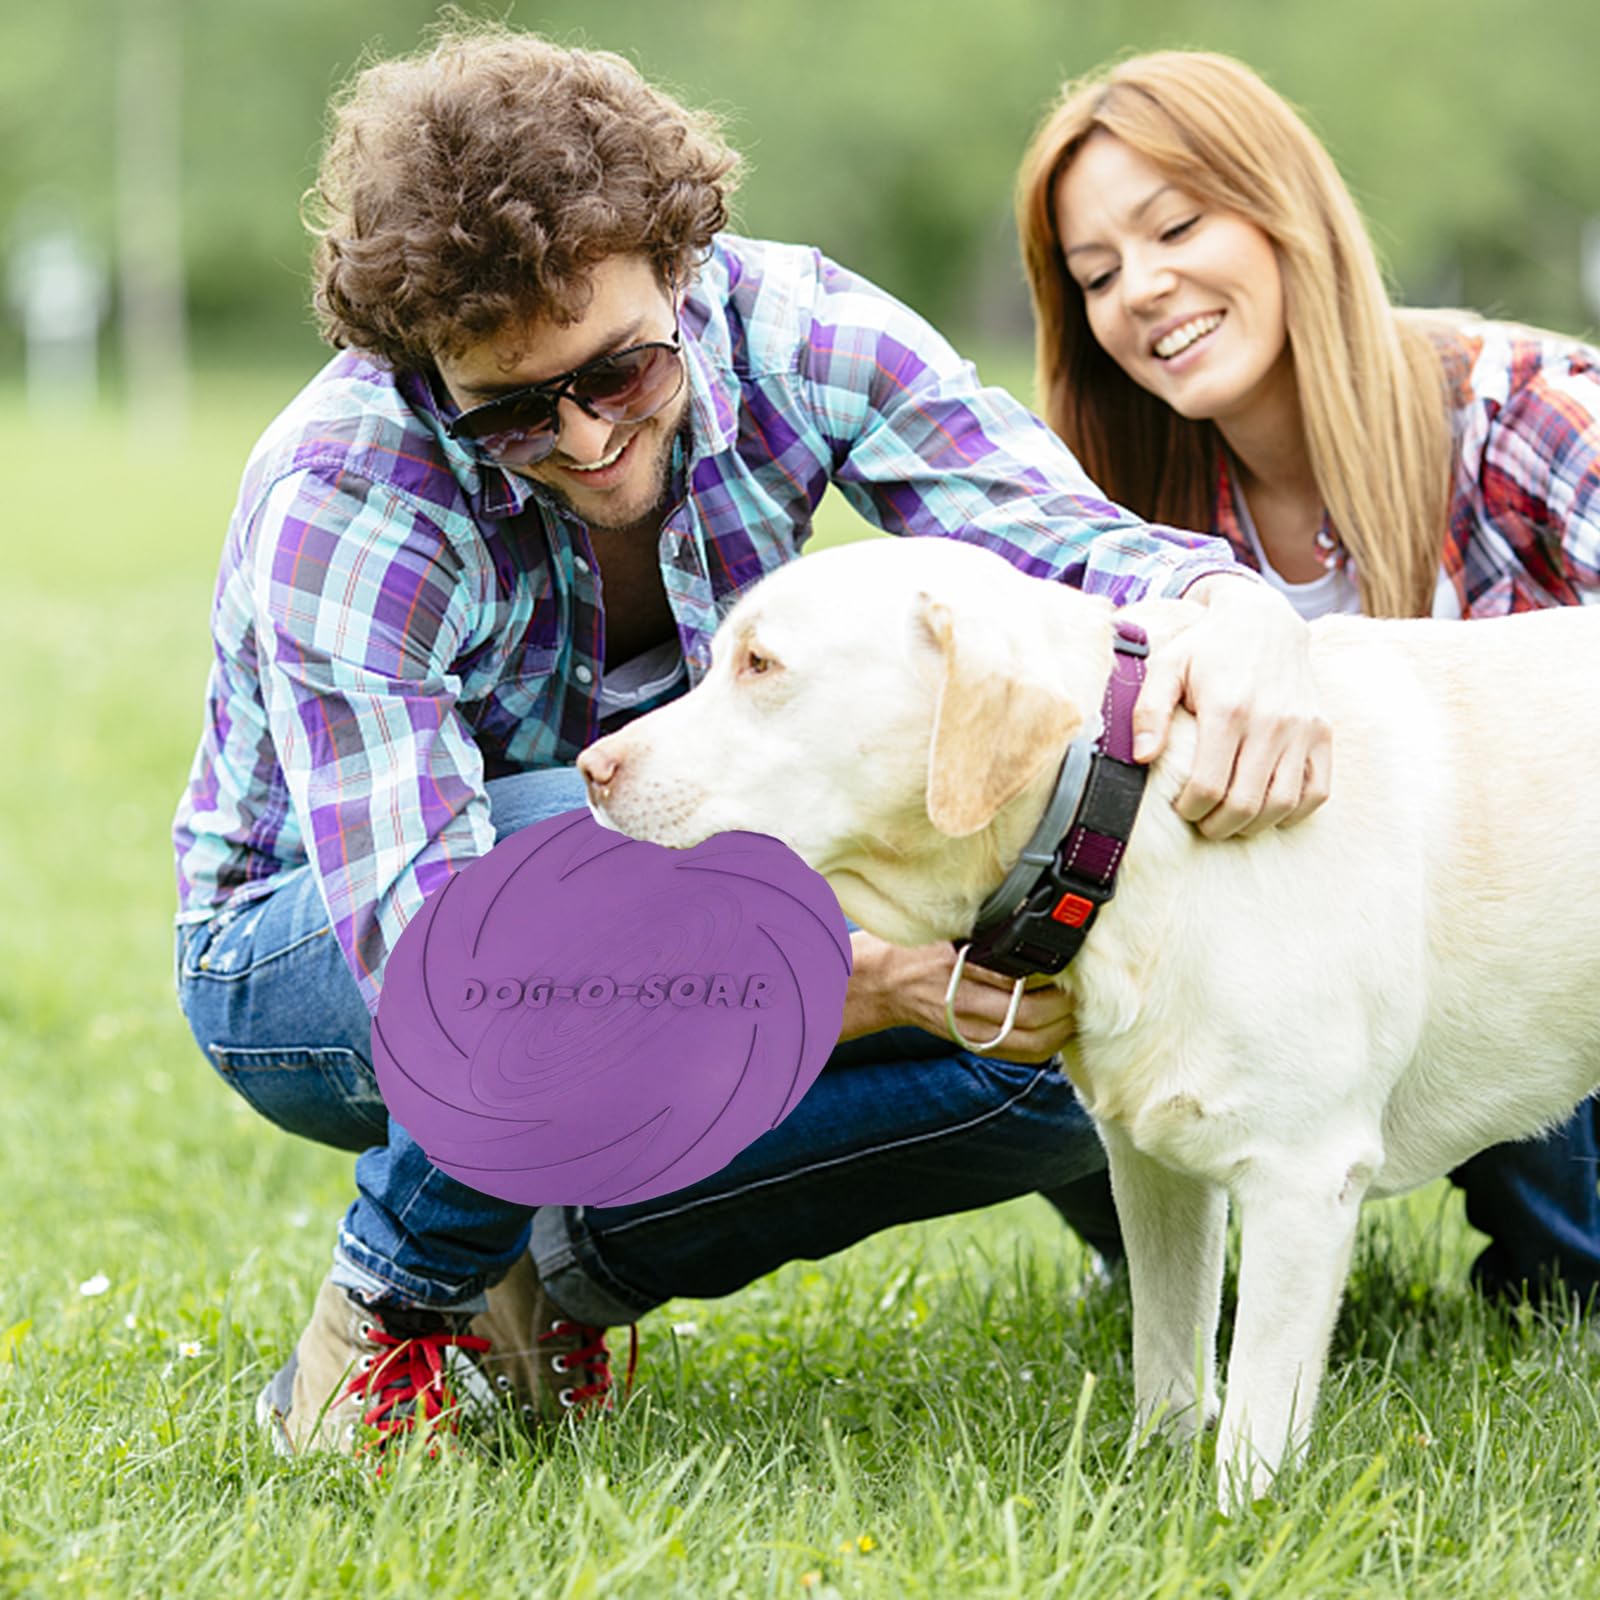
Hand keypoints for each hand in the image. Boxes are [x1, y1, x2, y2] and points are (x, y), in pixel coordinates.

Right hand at [839, 932, 1075, 1061]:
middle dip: (1064, 1007)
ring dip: (1060, 1029)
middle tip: (1082, 989)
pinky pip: (1019, 1053)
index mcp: (958, 967)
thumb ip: (989, 934)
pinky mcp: (972, 1043)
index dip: (1052, 977)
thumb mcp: (949, 929)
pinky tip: (1057, 1028)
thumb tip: (1038, 930)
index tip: (1072, 963)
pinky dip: (1045, 1045)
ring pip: (1029, 1042)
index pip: (1016, 980)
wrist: (883, 981)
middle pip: (1029, 1017)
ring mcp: (968, 1029)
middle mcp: (963, 1003)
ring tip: (1074, 1009)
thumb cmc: (918, 948)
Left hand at [1132, 575, 1330, 838]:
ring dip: (1253, 825)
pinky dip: (1293, 812)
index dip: (1190, 809)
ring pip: (1282, 804)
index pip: (1209, 786)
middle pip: (1245, 803)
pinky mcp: (1323, 732)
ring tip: (1230, 820)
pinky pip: (1318, 790)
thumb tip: (1141, 757)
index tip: (1180, 807)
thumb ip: (1149, 711)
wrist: (1264, 619)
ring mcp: (1302, 729)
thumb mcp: (1167, 667)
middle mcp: (1270, 722)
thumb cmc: (1206, 648)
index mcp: (1227, 709)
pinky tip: (1267, 809)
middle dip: (1218, 825)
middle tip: (1202, 822)